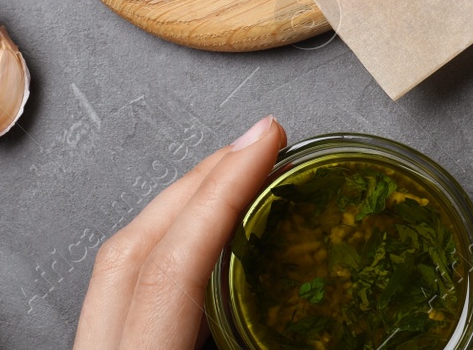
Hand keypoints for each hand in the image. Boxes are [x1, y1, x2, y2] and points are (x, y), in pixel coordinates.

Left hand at [74, 115, 286, 349]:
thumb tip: (350, 332)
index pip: (172, 267)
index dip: (223, 194)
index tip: (266, 141)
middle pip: (133, 245)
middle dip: (200, 183)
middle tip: (256, 146)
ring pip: (122, 263)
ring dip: (183, 210)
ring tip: (238, 179)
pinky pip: (127, 289)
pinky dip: (170, 250)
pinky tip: (208, 245)